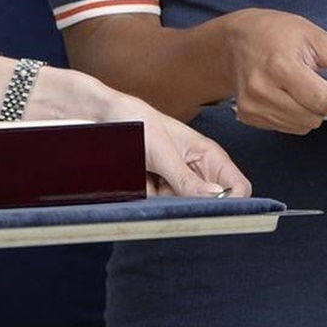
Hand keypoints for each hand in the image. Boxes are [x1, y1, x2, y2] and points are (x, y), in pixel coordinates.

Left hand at [29, 67, 249, 196]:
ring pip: (178, 205)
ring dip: (164, 200)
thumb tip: (214, 198)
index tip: (217, 210)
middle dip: (192, 203)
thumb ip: (185, 176)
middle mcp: (189, 167)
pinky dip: (145, 197)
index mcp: (204, 152)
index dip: (233, 200)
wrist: (90, 115)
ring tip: (145, 179)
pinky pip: (154, 203)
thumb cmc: (129, 118)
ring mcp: (168, 178)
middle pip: (207, 200)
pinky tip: (134, 181)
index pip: (236, 185)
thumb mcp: (160, 149)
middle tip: (171, 196)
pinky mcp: (147, 184)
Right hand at [222, 8, 326, 133]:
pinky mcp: (246, 115)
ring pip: (301, 126)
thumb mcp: (314, 36)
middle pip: (313, 118)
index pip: (322, 101)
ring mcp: (251, 105)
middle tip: (311, 83)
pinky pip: (284, 128)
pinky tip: (281, 95)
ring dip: (305, 111)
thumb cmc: (273, 33)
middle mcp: (262, 89)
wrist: (234, 41)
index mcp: (280, 66)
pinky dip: (290, 115)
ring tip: (294, 87)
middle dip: (320, 104)